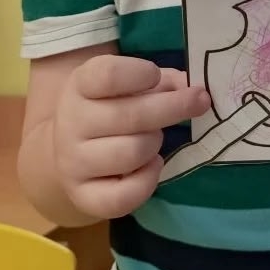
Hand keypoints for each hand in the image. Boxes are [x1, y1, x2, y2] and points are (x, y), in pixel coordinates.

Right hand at [53, 55, 210, 218]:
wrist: (71, 147)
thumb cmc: (111, 106)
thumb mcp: (131, 83)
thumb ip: (165, 82)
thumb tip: (193, 92)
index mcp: (81, 85)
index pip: (108, 75)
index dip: (140, 73)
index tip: (155, 76)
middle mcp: (72, 122)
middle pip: (130, 116)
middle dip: (174, 108)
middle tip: (198, 102)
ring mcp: (74, 162)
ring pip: (132, 153)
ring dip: (155, 144)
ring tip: (154, 139)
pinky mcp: (83, 196)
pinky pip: (123, 196)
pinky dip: (148, 180)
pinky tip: (152, 165)